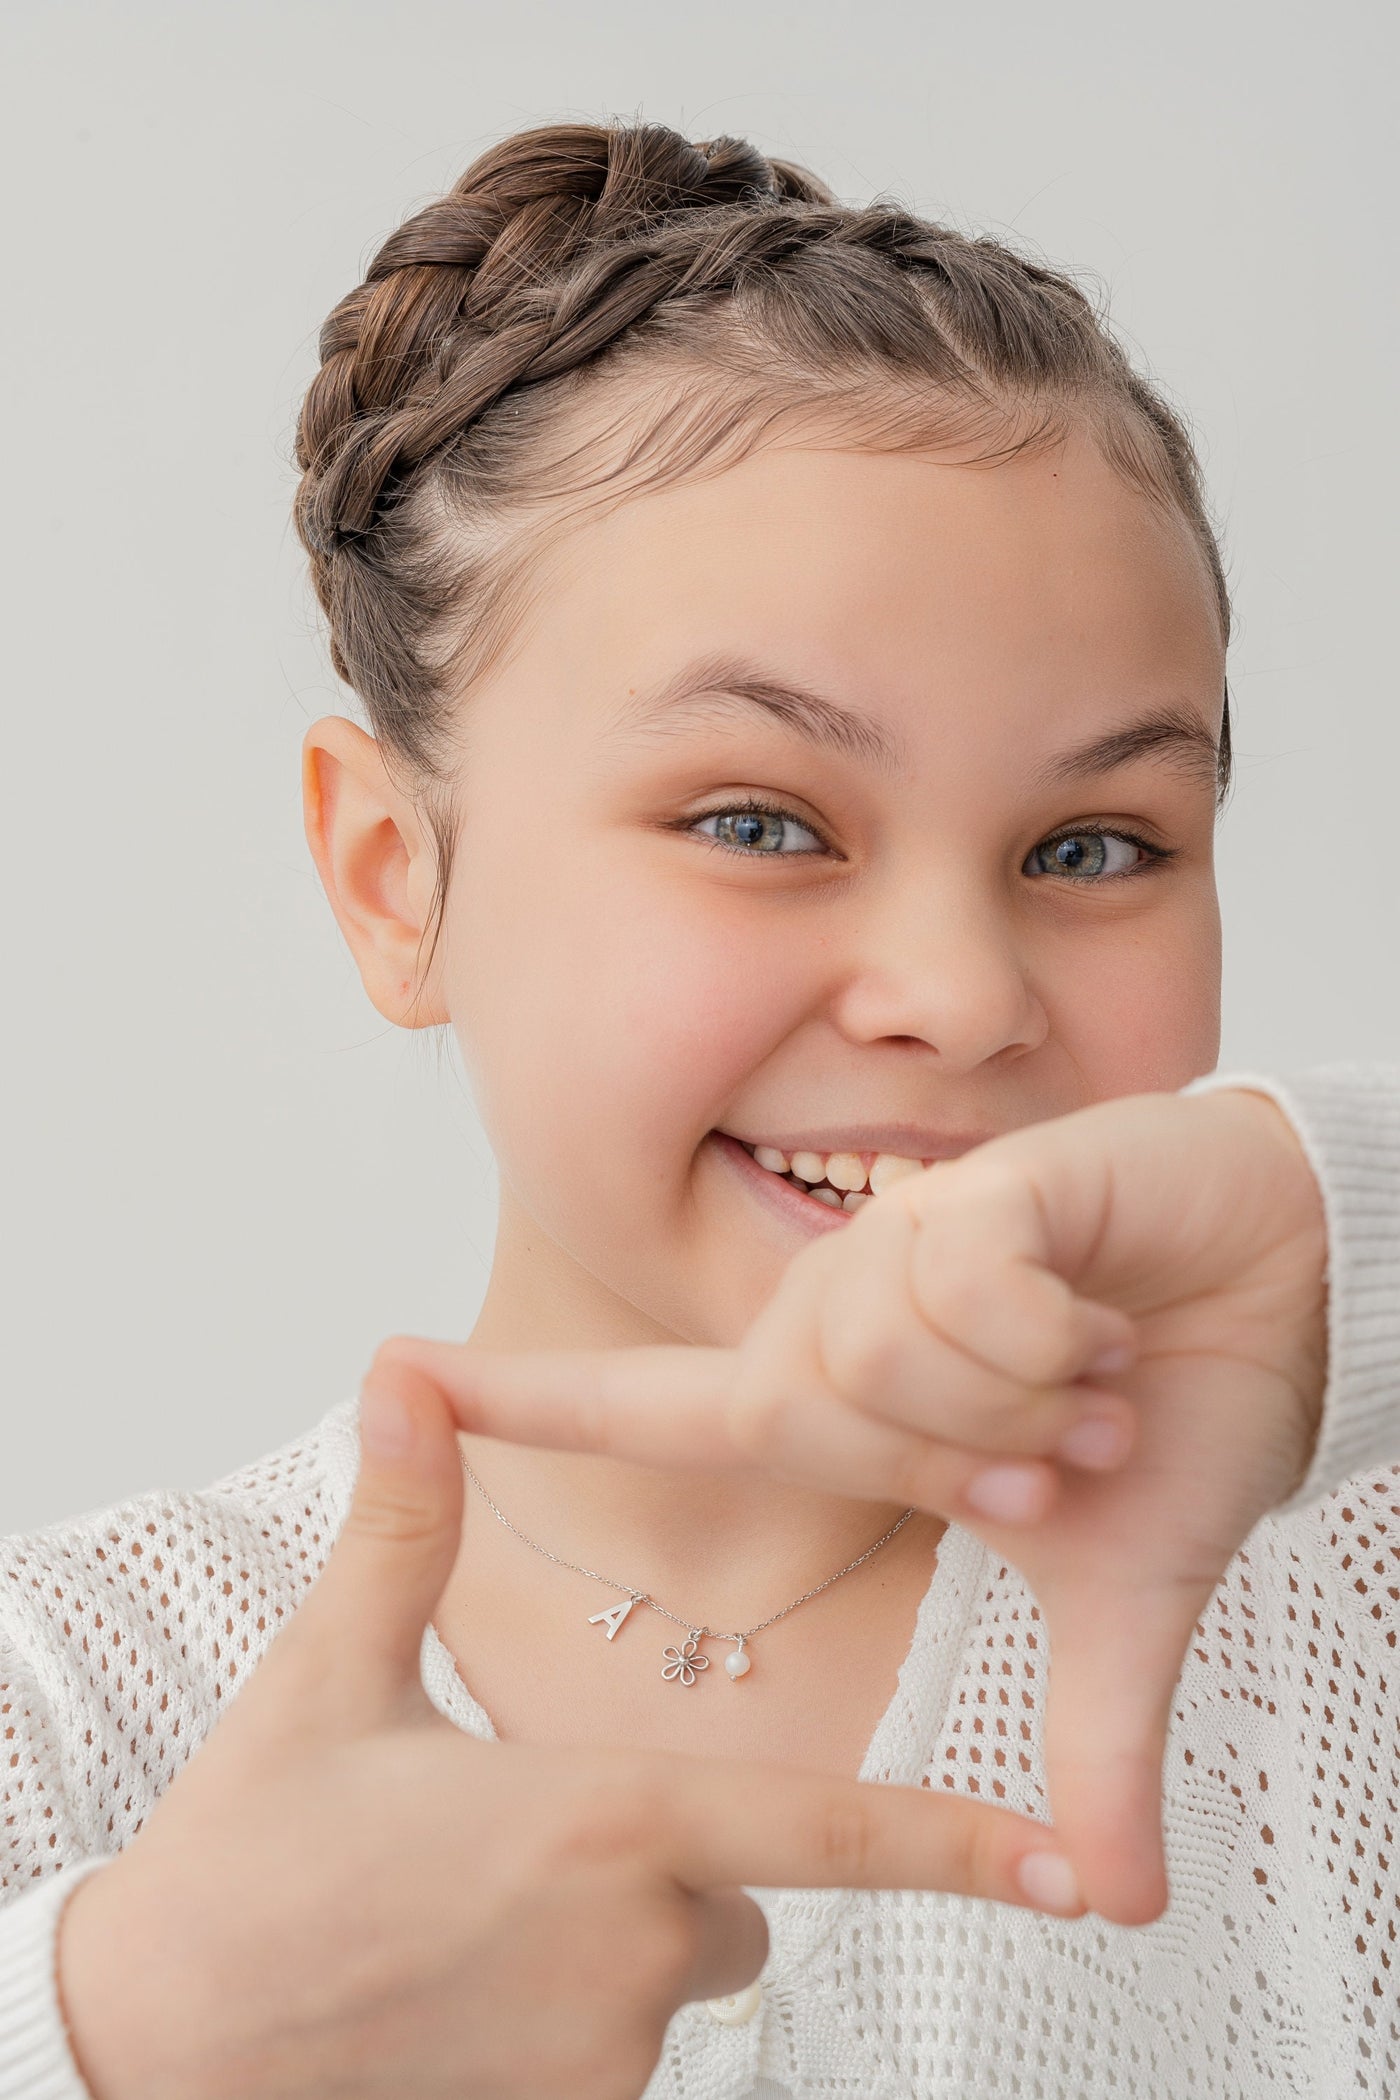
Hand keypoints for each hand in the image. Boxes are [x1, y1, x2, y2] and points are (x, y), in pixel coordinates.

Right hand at [57, 1375, 1089, 2099]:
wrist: (157, 2052)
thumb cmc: (249, 1861)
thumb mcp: (331, 1675)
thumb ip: (404, 1524)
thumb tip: (405, 1373)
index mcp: (603, 1819)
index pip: (825, 1827)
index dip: (961, 1844)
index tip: (1076, 1869)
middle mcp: (635, 1951)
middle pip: (729, 1890)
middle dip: (661, 1859)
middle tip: (506, 1844)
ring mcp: (605, 2059)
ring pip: (669, 1970)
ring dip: (601, 1937)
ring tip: (454, 1916)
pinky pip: (613, 2050)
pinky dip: (559, 2013)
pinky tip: (451, 1990)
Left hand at [378, 1087, 1328, 1928]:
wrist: (1286, 1293)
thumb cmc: (1181, 1413)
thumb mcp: (1122, 1593)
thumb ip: (1090, 1732)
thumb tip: (1116, 1898)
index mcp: (839, 1404)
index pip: (646, 1407)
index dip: (520, 1401)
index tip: (390, 1369)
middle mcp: (839, 1316)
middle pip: (807, 1414)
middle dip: (965, 1466)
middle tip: (1060, 1454)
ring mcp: (896, 1243)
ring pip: (882, 1354)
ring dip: (1023, 1401)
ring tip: (1089, 1374)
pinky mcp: (970, 1190)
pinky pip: (962, 1289)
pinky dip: (1054, 1332)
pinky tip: (1100, 1307)